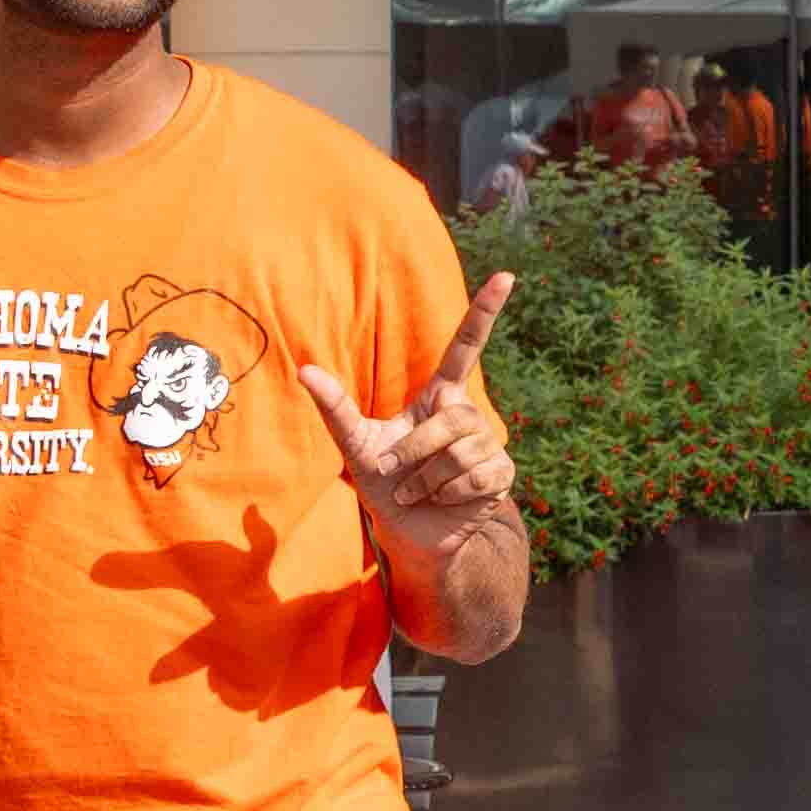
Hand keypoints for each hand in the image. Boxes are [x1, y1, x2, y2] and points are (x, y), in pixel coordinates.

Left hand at [302, 273, 520, 544]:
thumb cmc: (384, 485)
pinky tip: (445, 501)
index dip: (485, 311)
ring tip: (420, 491)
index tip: (506, 275)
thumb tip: (303, 369)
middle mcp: (467, 415)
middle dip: (416, 450)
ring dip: (427, 480)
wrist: (409, 534)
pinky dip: (448, 494)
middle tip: (398, 472)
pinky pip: (474, 476)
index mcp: (439, 397)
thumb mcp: (355, 445)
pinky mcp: (501, 475)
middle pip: (449, 419)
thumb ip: (335, 407)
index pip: (466, 346)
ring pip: (460, 450)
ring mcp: (489, 445)